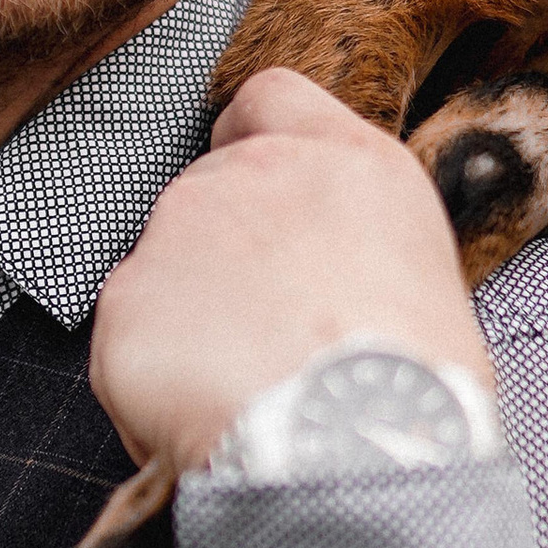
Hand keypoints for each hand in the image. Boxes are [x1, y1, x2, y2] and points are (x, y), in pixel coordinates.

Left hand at [91, 69, 488, 473]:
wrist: (353, 448)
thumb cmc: (413, 384)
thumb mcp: (423, 278)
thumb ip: (354, 244)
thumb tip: (324, 278)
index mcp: (342, 161)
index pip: (270, 99)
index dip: (252, 140)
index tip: (256, 190)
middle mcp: (251, 175)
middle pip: (208, 194)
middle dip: (222, 259)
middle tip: (262, 337)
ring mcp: (177, 232)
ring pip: (165, 270)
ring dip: (189, 321)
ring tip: (241, 393)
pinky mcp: (124, 300)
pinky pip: (130, 339)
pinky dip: (154, 379)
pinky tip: (203, 418)